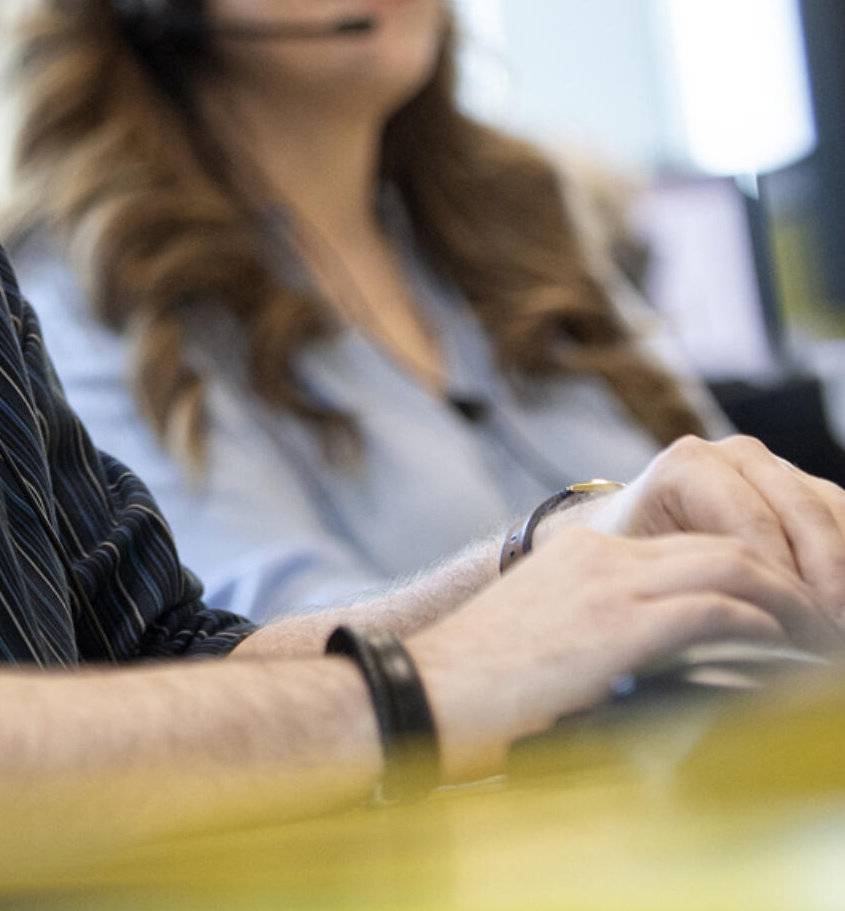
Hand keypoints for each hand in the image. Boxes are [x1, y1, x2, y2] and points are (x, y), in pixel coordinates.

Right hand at [411, 524, 831, 778]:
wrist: (424, 688)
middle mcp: (597, 554)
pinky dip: (758, 625)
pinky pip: (711, 609)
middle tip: (815, 612)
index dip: (744, 567)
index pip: (686, 542)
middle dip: (779, 575)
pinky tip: (777, 644)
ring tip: (813, 628)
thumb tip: (642, 658)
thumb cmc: (475, 682)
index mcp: (579, 552)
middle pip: (718, 543)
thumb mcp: (541, 633)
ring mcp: (606, 584)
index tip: (777, 603)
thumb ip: (591, 626)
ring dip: (783, 598)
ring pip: (728, 565)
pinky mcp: (614, 625)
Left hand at [553, 435, 844, 623]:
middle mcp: (738, 455)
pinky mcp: (808, 487)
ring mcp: (778, 467)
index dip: (782, 582)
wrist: (642, 531)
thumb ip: (687, 581)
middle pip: (802, 513)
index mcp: (691, 466)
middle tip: (832, 637)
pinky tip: (839, 607)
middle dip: (827, 580)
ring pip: (832, 512)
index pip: (753, 524)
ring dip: (842, 571)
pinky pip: (844, 517)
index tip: (801, 636)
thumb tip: (734, 619)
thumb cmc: (638, 556)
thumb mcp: (645, 566)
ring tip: (839, 627)